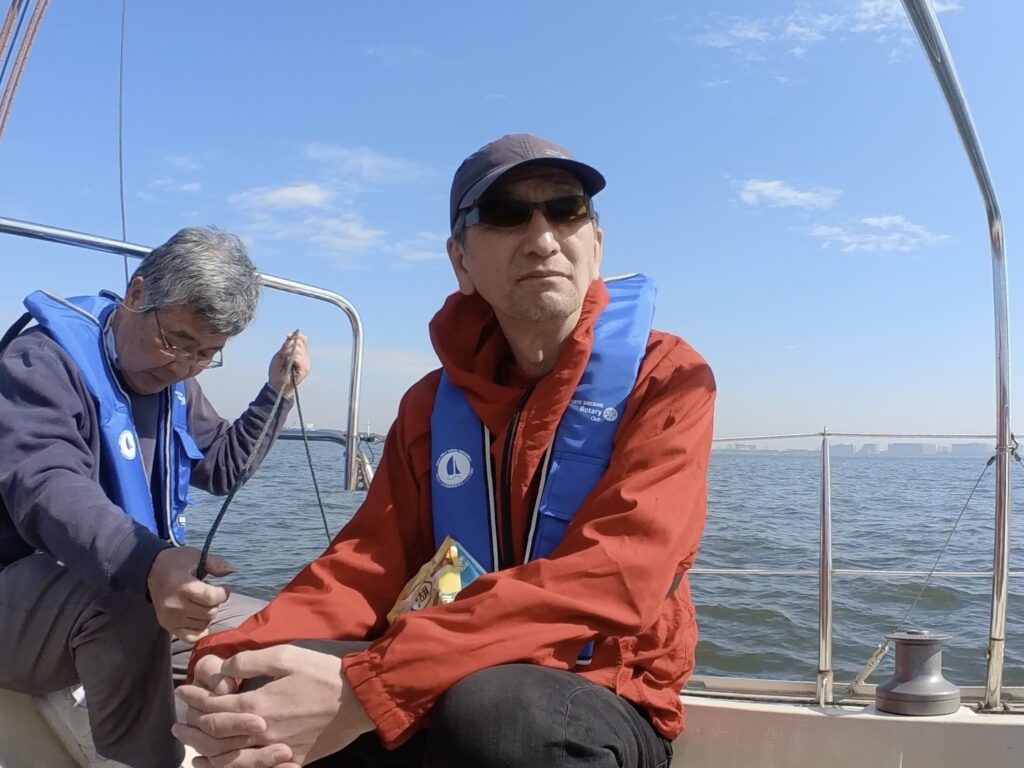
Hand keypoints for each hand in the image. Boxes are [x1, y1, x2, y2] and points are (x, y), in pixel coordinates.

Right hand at [146, 546, 232, 642]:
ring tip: (202, 603)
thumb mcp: (196, 556)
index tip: (224, 587)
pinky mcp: (167, 626)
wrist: (152, 571)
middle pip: (210, 612)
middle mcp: (175, 605)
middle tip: (211, 594)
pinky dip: (200, 629)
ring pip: (203, 625)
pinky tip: (199, 618)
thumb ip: (216, 563)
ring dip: (208, 615)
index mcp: (183, 586)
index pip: (212, 598)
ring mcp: (170, 618)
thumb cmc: (177, 562)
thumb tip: (232, 571)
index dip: (224, 593)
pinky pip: (191, 637)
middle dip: (216, 603)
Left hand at [173, 645, 372, 766]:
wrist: (360, 699)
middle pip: (216, 737)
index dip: (195, 699)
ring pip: (230, 759)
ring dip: (207, 754)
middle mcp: (261, 732)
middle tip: (178, 723)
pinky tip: (224, 765)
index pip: (215, 707)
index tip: (183, 692)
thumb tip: (224, 669)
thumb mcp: (286, 656)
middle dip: (193, 728)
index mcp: (258, 705)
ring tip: (192, 749)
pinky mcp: (291, 760)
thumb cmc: (323, 673)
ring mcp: (275, 750)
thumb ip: (250, 661)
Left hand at [268, 332, 309, 398]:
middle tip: (283, 355)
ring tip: (284, 361)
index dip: (296, 336)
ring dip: (288, 353)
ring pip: (299, 349)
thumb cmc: (277, 371)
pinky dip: (291, 358)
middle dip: (289, 345)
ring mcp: (306, 363)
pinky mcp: (305, 369)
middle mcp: (305, 357)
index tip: (287, 336)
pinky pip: (298, 357)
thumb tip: (290, 335)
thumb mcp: (280, 354)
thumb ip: (286, 345)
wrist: (276, 384)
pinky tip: (288, 363)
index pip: (303, 339)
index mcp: (300, 353)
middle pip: (300, 342)